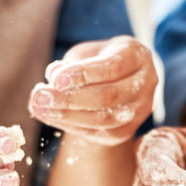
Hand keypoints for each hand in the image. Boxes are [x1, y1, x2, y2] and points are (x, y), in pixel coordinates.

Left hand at [28, 36, 157, 145]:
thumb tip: (52, 76)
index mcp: (137, 56)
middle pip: (108, 97)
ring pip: (104, 119)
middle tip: (40, 96)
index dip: (82, 74)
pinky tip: (51, 117)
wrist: (119, 80)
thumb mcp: (87, 52)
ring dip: (67, 116)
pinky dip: (72, 126)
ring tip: (39, 107)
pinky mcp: (127, 131)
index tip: (54, 79)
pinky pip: (100, 133)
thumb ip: (72, 63)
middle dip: (70, 99)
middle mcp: (146, 84)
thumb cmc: (99, 60)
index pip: (111, 68)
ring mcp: (140, 110)